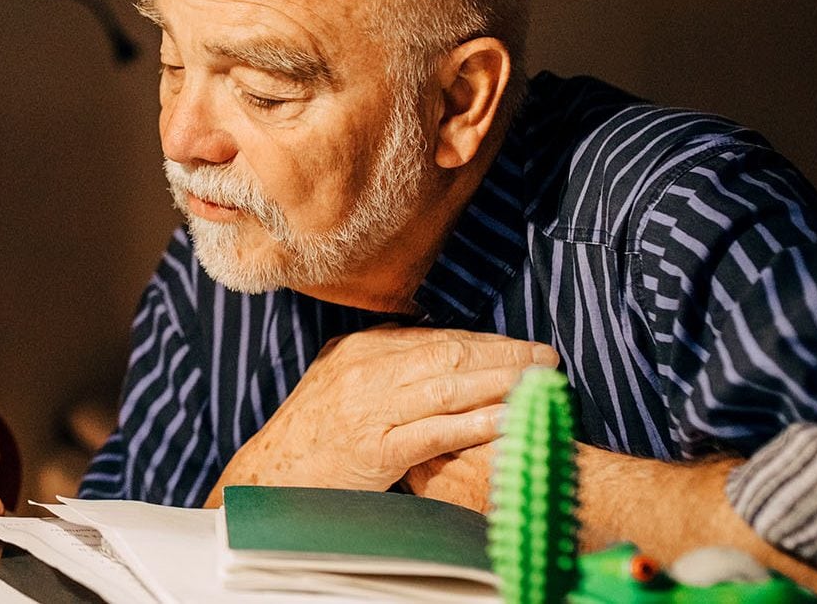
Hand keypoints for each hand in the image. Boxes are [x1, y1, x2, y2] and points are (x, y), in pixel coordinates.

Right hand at [209, 327, 555, 502]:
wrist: (270, 478)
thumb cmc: (309, 437)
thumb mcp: (337, 382)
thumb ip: (377, 361)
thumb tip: (420, 341)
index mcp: (360, 350)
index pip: (437, 337)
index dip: (485, 341)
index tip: (519, 347)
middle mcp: (367, 370)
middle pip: (451, 352)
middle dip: (505, 354)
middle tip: (546, 358)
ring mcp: (371, 407)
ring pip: (450, 385)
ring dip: (502, 382)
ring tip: (540, 384)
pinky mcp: (377, 447)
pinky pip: (438, 430)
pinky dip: (477, 423)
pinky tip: (509, 421)